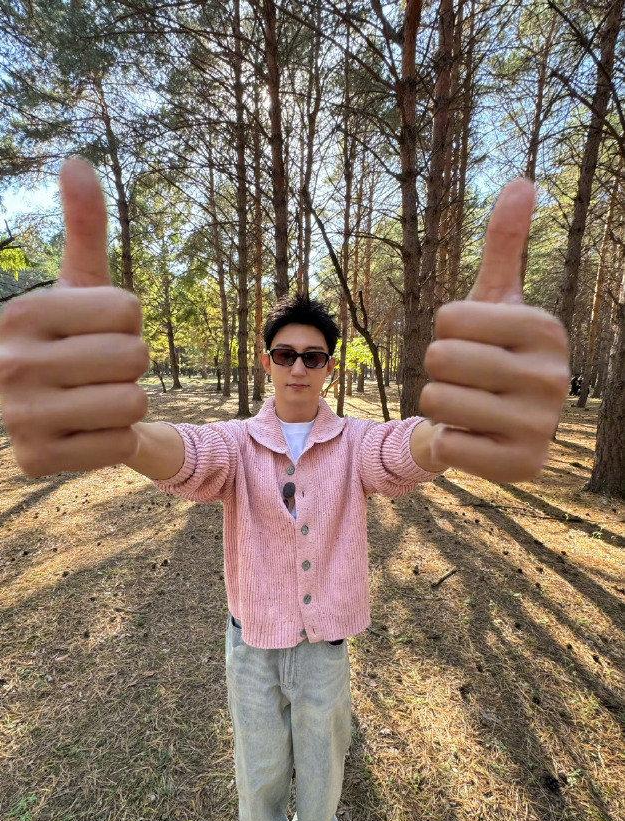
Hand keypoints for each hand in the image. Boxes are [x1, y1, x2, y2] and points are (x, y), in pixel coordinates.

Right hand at [0, 157, 149, 476]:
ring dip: (127, 403)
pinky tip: (88, 433)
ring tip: (96, 400)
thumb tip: (77, 161)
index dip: (129, 323)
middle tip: (103, 371)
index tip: (100, 332)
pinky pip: (119, 445)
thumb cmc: (81, 339)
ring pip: (131, 403)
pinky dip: (116, 440)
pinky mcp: (34, 461)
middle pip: (133, 357)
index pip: (128, 309)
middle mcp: (8, 363)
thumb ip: (85, 228)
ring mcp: (17, 416)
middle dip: (133, 365)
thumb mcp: (84, 286)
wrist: (64, 414)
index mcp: (21, 313)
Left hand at [419, 178, 570, 482]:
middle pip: (439, 358)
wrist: (495, 426)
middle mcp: (554, 377)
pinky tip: (475, 439)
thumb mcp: (494, 300)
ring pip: (436, 400)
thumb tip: (523, 182)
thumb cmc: (488, 353)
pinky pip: (448, 445)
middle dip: (437, 370)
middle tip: (464, 379)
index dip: (444, 331)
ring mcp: (542, 425)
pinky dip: (448, 442)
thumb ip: (504, 245)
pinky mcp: (522, 467)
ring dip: (440, 406)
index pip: (448, 318)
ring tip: (468, 408)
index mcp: (546, 329)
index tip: (470, 342)